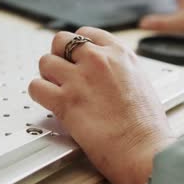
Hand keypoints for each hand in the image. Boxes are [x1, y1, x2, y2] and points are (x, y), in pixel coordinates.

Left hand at [29, 27, 175, 183]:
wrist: (144, 150)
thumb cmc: (147, 127)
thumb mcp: (140, 82)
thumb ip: (118, 70)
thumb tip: (104, 72)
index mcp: (120, 54)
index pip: (86, 33)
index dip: (76, 46)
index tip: (74, 56)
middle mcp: (97, 60)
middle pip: (61, 41)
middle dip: (59, 55)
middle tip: (62, 72)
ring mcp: (79, 79)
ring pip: (45, 61)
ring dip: (47, 75)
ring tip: (55, 88)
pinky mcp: (64, 101)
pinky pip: (36, 86)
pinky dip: (38, 93)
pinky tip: (48, 101)